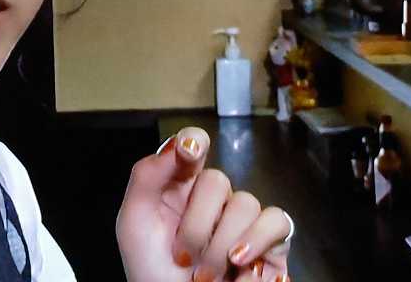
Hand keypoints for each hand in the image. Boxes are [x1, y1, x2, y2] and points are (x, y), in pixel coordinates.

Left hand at [116, 127, 292, 281]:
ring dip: (221, 248)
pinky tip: (238, 268)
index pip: (192, 146)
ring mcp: (243, 219)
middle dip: (196, 227)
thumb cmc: (151, 272)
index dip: (193, 142)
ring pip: (245, 204)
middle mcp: (214, 198)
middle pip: (216, 180)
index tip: (189, 152)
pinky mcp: (271, 242)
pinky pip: (276, 224)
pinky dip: (256, 247)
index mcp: (180, 186)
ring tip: (205, 275)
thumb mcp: (134, 224)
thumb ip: (147, 177)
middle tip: (183, 257)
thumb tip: (176, 142)